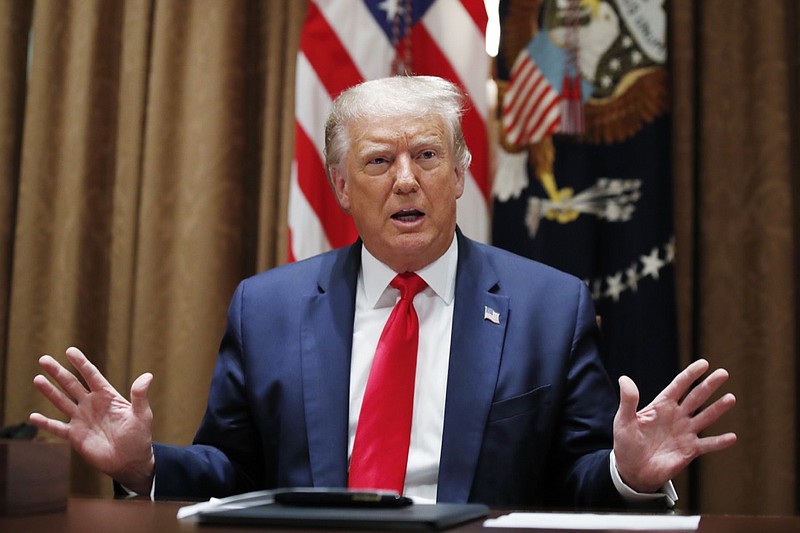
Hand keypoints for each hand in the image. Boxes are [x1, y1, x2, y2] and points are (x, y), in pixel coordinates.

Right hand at [29, 347, 155, 493]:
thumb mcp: (142, 414)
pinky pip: (57, 428)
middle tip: (43, 359)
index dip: (81, 363)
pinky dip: (45, 423)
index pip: (92, 376)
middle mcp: (91, 404)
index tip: (70, 351)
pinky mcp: (75, 436)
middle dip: (58, 372)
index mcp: (107, 396)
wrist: (130, 461)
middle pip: (72, 385)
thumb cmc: (139, 436)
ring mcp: (81, 419)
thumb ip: (140, 396)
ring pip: (61, 401)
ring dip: (49, 391)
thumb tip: (147, 376)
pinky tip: (33, 416)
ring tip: (37, 378)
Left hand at [612, 359, 736, 492]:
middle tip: (723, 373)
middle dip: (709, 385)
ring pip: (705, 417)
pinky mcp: (689, 450)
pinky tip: (732, 437)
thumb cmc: (626, 444)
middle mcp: (677, 416)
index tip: (704, 363)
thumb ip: (628, 400)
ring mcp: (685, 433)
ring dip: (718, 408)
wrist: (632, 471)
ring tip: (731, 398)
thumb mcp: (624, 420)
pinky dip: (719, 442)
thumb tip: (624, 378)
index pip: (678, 386)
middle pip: (696, 397)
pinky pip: (707, 445)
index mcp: (661, 406)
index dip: (690, 374)